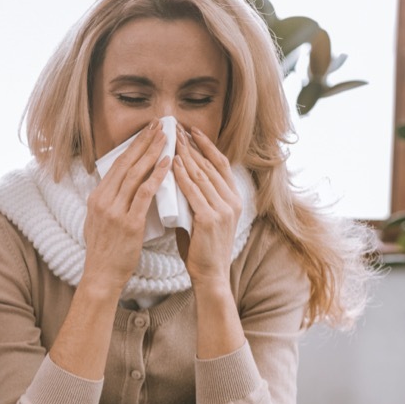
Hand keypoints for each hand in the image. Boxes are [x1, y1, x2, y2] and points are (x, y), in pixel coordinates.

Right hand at [80, 120, 171, 295]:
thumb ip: (108, 203)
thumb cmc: (104, 252)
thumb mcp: (97, 222)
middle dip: (143, 142)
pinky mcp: (129, 223)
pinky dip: (157, 177)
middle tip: (159, 125)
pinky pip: (144, 194)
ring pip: (135, 175)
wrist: (101, 275)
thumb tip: (118, 188)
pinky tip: (168, 164)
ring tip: (167, 138)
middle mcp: (103, 201)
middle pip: (126, 164)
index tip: (146, 132)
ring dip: (152, 153)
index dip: (132, 147)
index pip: (116, 165)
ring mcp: (114, 211)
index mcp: (96, 199)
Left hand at [172, 127, 240, 290]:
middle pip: (210, 164)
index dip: (206, 145)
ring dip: (186, 154)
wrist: (210, 276)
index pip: (219, 164)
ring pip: (202, 174)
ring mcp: (223, 209)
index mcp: (232, 198)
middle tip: (176, 127)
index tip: (191, 130)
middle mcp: (232, 200)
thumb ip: (194, 200)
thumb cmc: (201, 249)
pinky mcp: (210, 219)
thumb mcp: (201, 218)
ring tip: (171, 138)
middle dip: (192, 145)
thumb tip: (175, 181)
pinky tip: (173, 163)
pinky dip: (183, 175)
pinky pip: (194, 192)